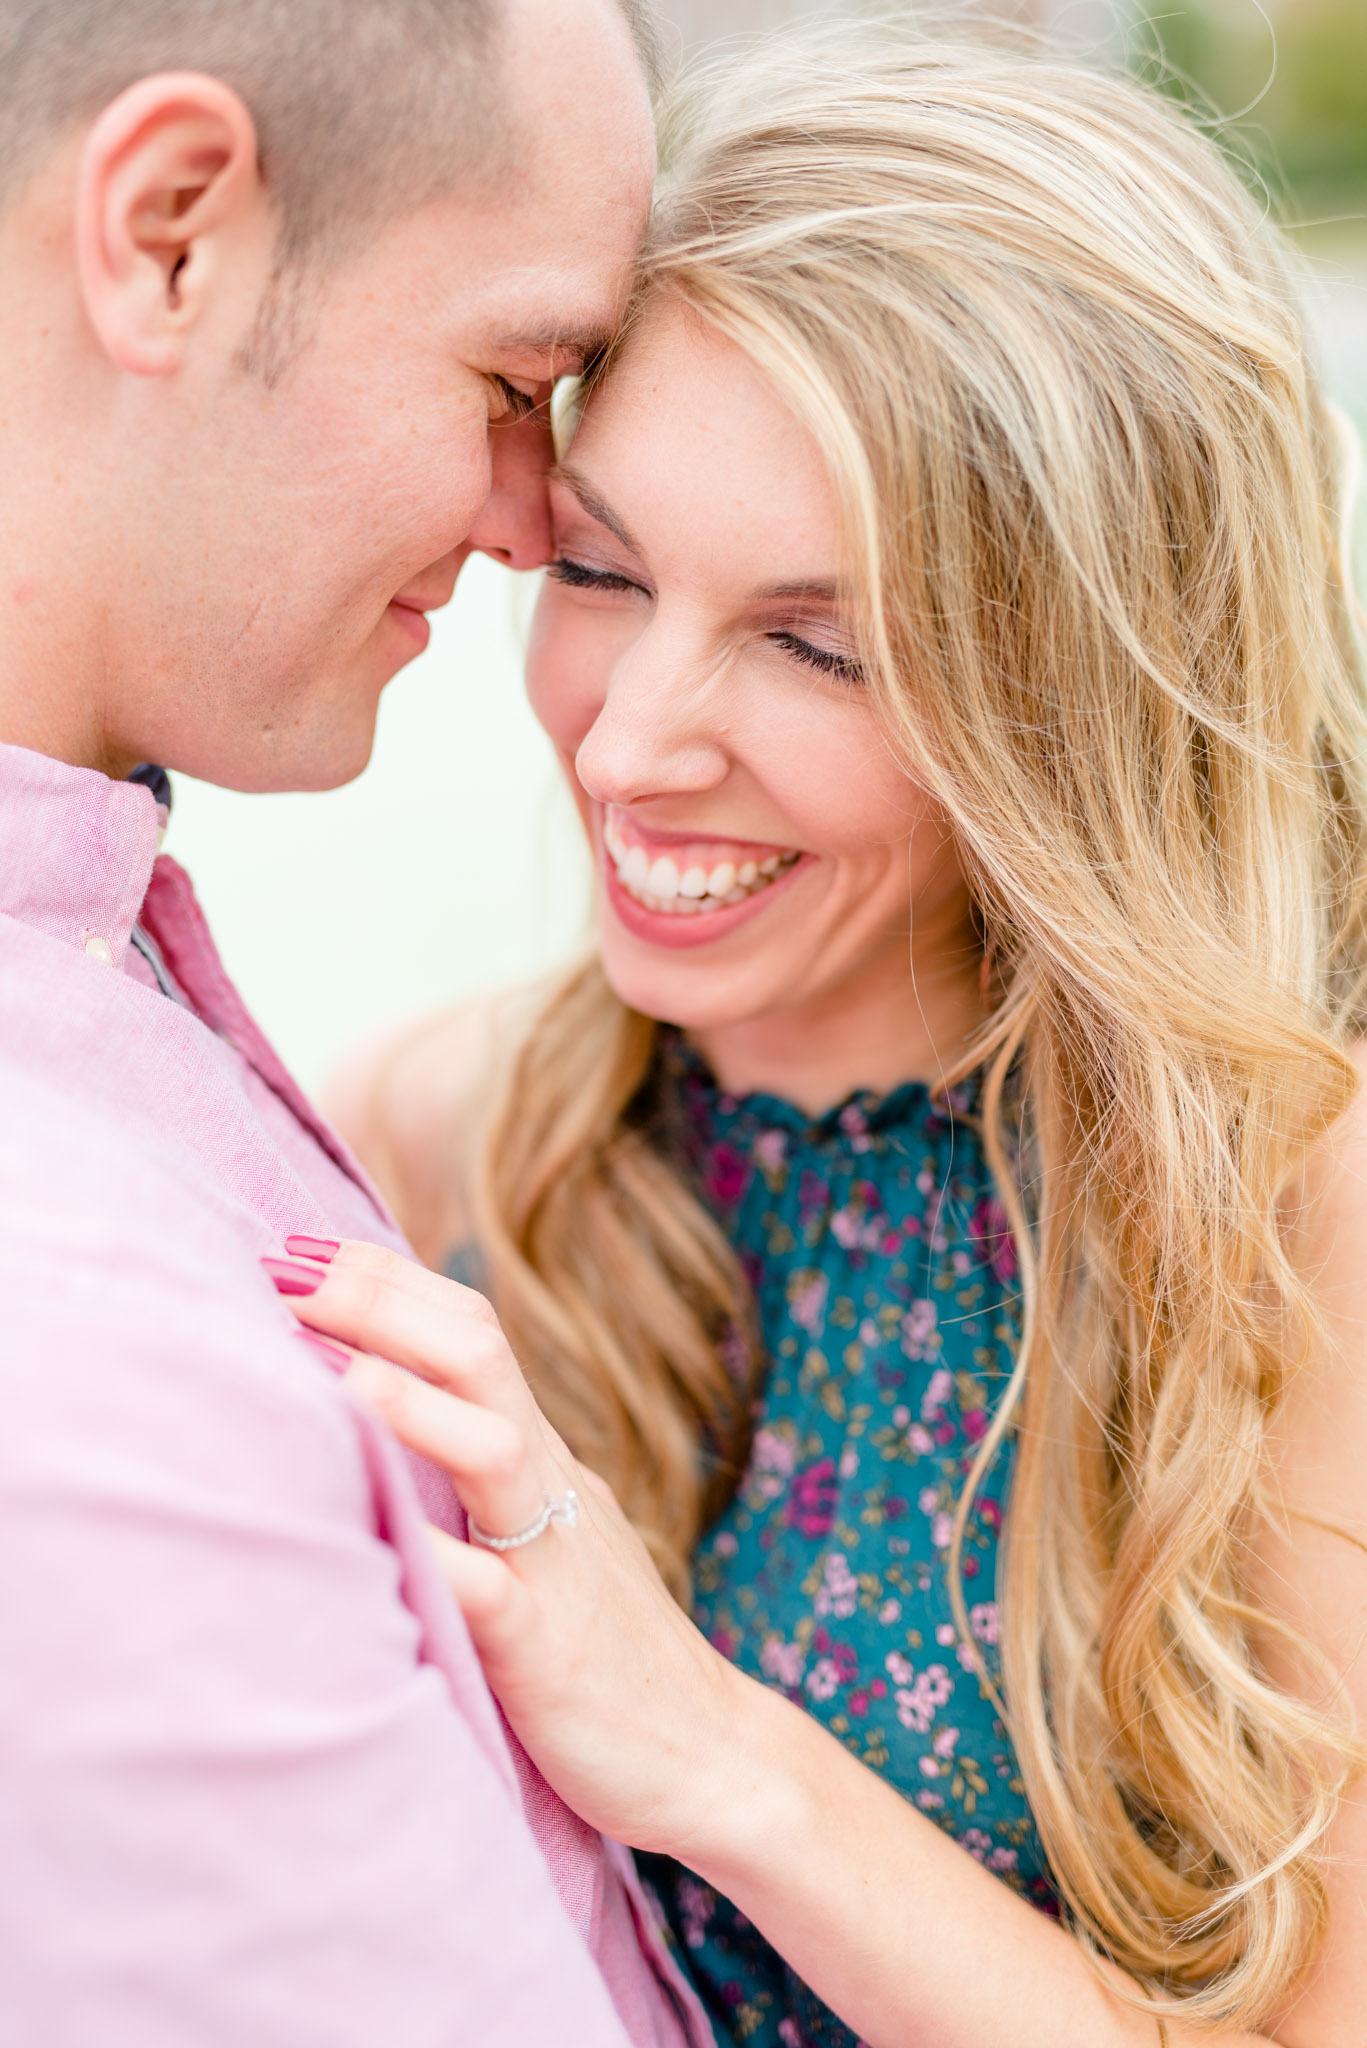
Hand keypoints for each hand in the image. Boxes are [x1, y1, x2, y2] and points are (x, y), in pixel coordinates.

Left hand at [275, 1241, 745, 1859]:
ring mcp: (554, 1561)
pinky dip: (434, 1554)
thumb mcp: (543, 1536)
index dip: (383, 1279)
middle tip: (280, 1269)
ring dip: (408, 1402)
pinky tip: (372, 1531)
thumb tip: (378, 1416)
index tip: (293, 1247)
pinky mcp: (549, 1647)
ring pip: (496, 1447)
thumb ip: (481, 1476)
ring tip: (328, 1368)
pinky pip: (491, 1590)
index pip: (470, 1329)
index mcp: (543, 1458)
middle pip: (480, 1352)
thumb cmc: (603, 1648)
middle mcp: (551, 1487)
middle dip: (378, 1300)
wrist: (711, 1755)